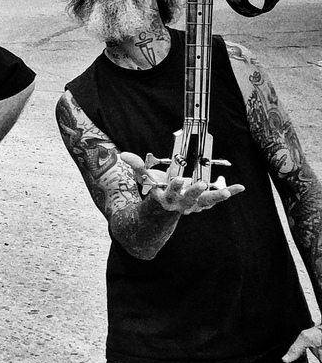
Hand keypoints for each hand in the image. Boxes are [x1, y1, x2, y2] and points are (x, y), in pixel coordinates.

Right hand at [120, 152, 244, 213]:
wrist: (165, 208)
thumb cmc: (157, 188)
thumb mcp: (145, 177)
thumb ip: (137, 165)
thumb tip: (123, 154)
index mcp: (166, 196)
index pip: (170, 191)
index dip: (174, 185)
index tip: (178, 178)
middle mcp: (180, 203)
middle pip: (189, 199)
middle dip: (195, 192)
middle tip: (201, 184)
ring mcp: (193, 205)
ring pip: (206, 202)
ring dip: (216, 196)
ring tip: (226, 191)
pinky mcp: (203, 203)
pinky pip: (216, 198)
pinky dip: (228, 192)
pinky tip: (239, 187)